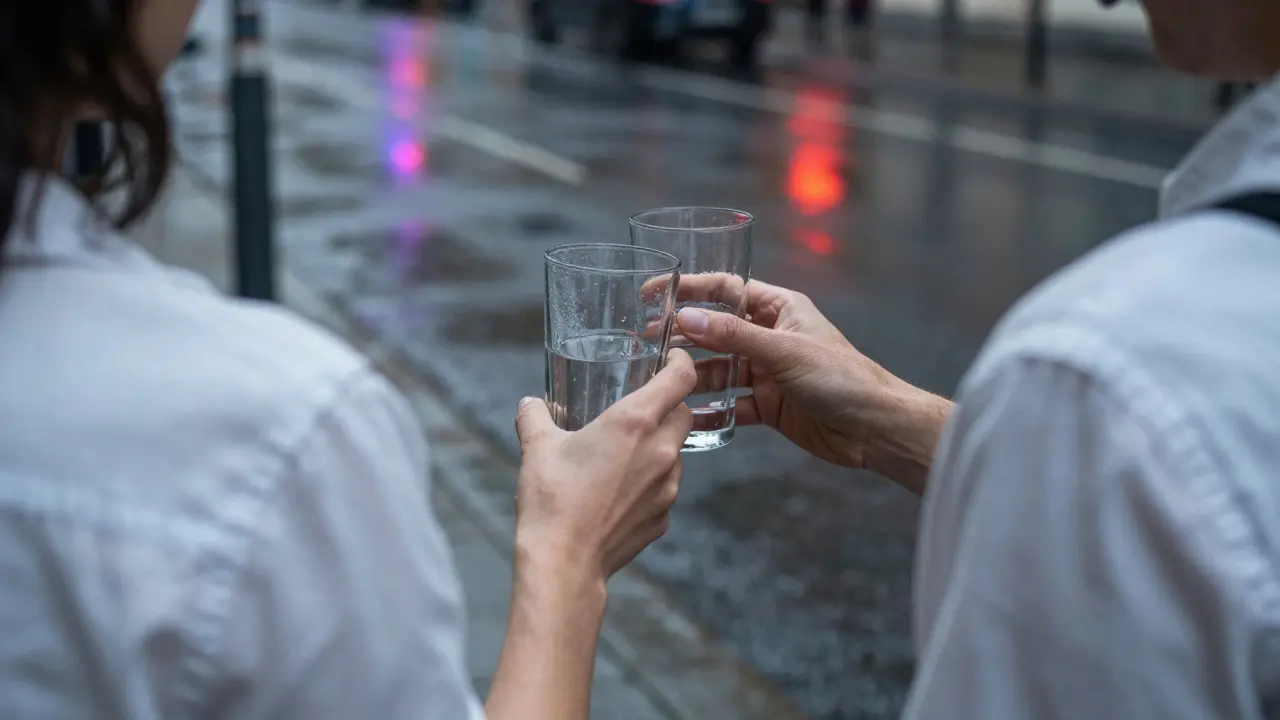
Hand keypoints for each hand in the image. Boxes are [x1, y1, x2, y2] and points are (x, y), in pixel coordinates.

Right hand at [514, 350, 695, 581]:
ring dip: (660, 446)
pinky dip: (650, 482)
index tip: (674, 357)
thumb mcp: (537, 447)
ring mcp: (666, 487)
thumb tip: (529, 404)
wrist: (563, 561)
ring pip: (676, 453)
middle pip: (684, 415)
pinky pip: (664, 488)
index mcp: (634, 423)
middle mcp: (660, 451)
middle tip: (643, 406)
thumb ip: (534, 417)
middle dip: (670, 406)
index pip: (680, 379)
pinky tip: (621, 489)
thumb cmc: (552, 499)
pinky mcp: (662, 517)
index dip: (681, 362)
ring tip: (625, 452)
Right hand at [674, 276, 951, 493]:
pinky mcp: (768, 405)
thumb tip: (688, 318)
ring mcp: (768, 372)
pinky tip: (685, 417)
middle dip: (682, 335)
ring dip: (691, 374)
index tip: (653, 292)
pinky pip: (730, 406)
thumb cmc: (842, 378)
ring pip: (719, 369)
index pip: (726, 289)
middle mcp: (770, 336)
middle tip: (643, 341)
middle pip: (716, 330)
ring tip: (657, 379)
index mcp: (780, 308)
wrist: (874, 428)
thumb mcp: (784, 351)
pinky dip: (709, 412)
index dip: (689, 289)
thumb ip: (734, 336)